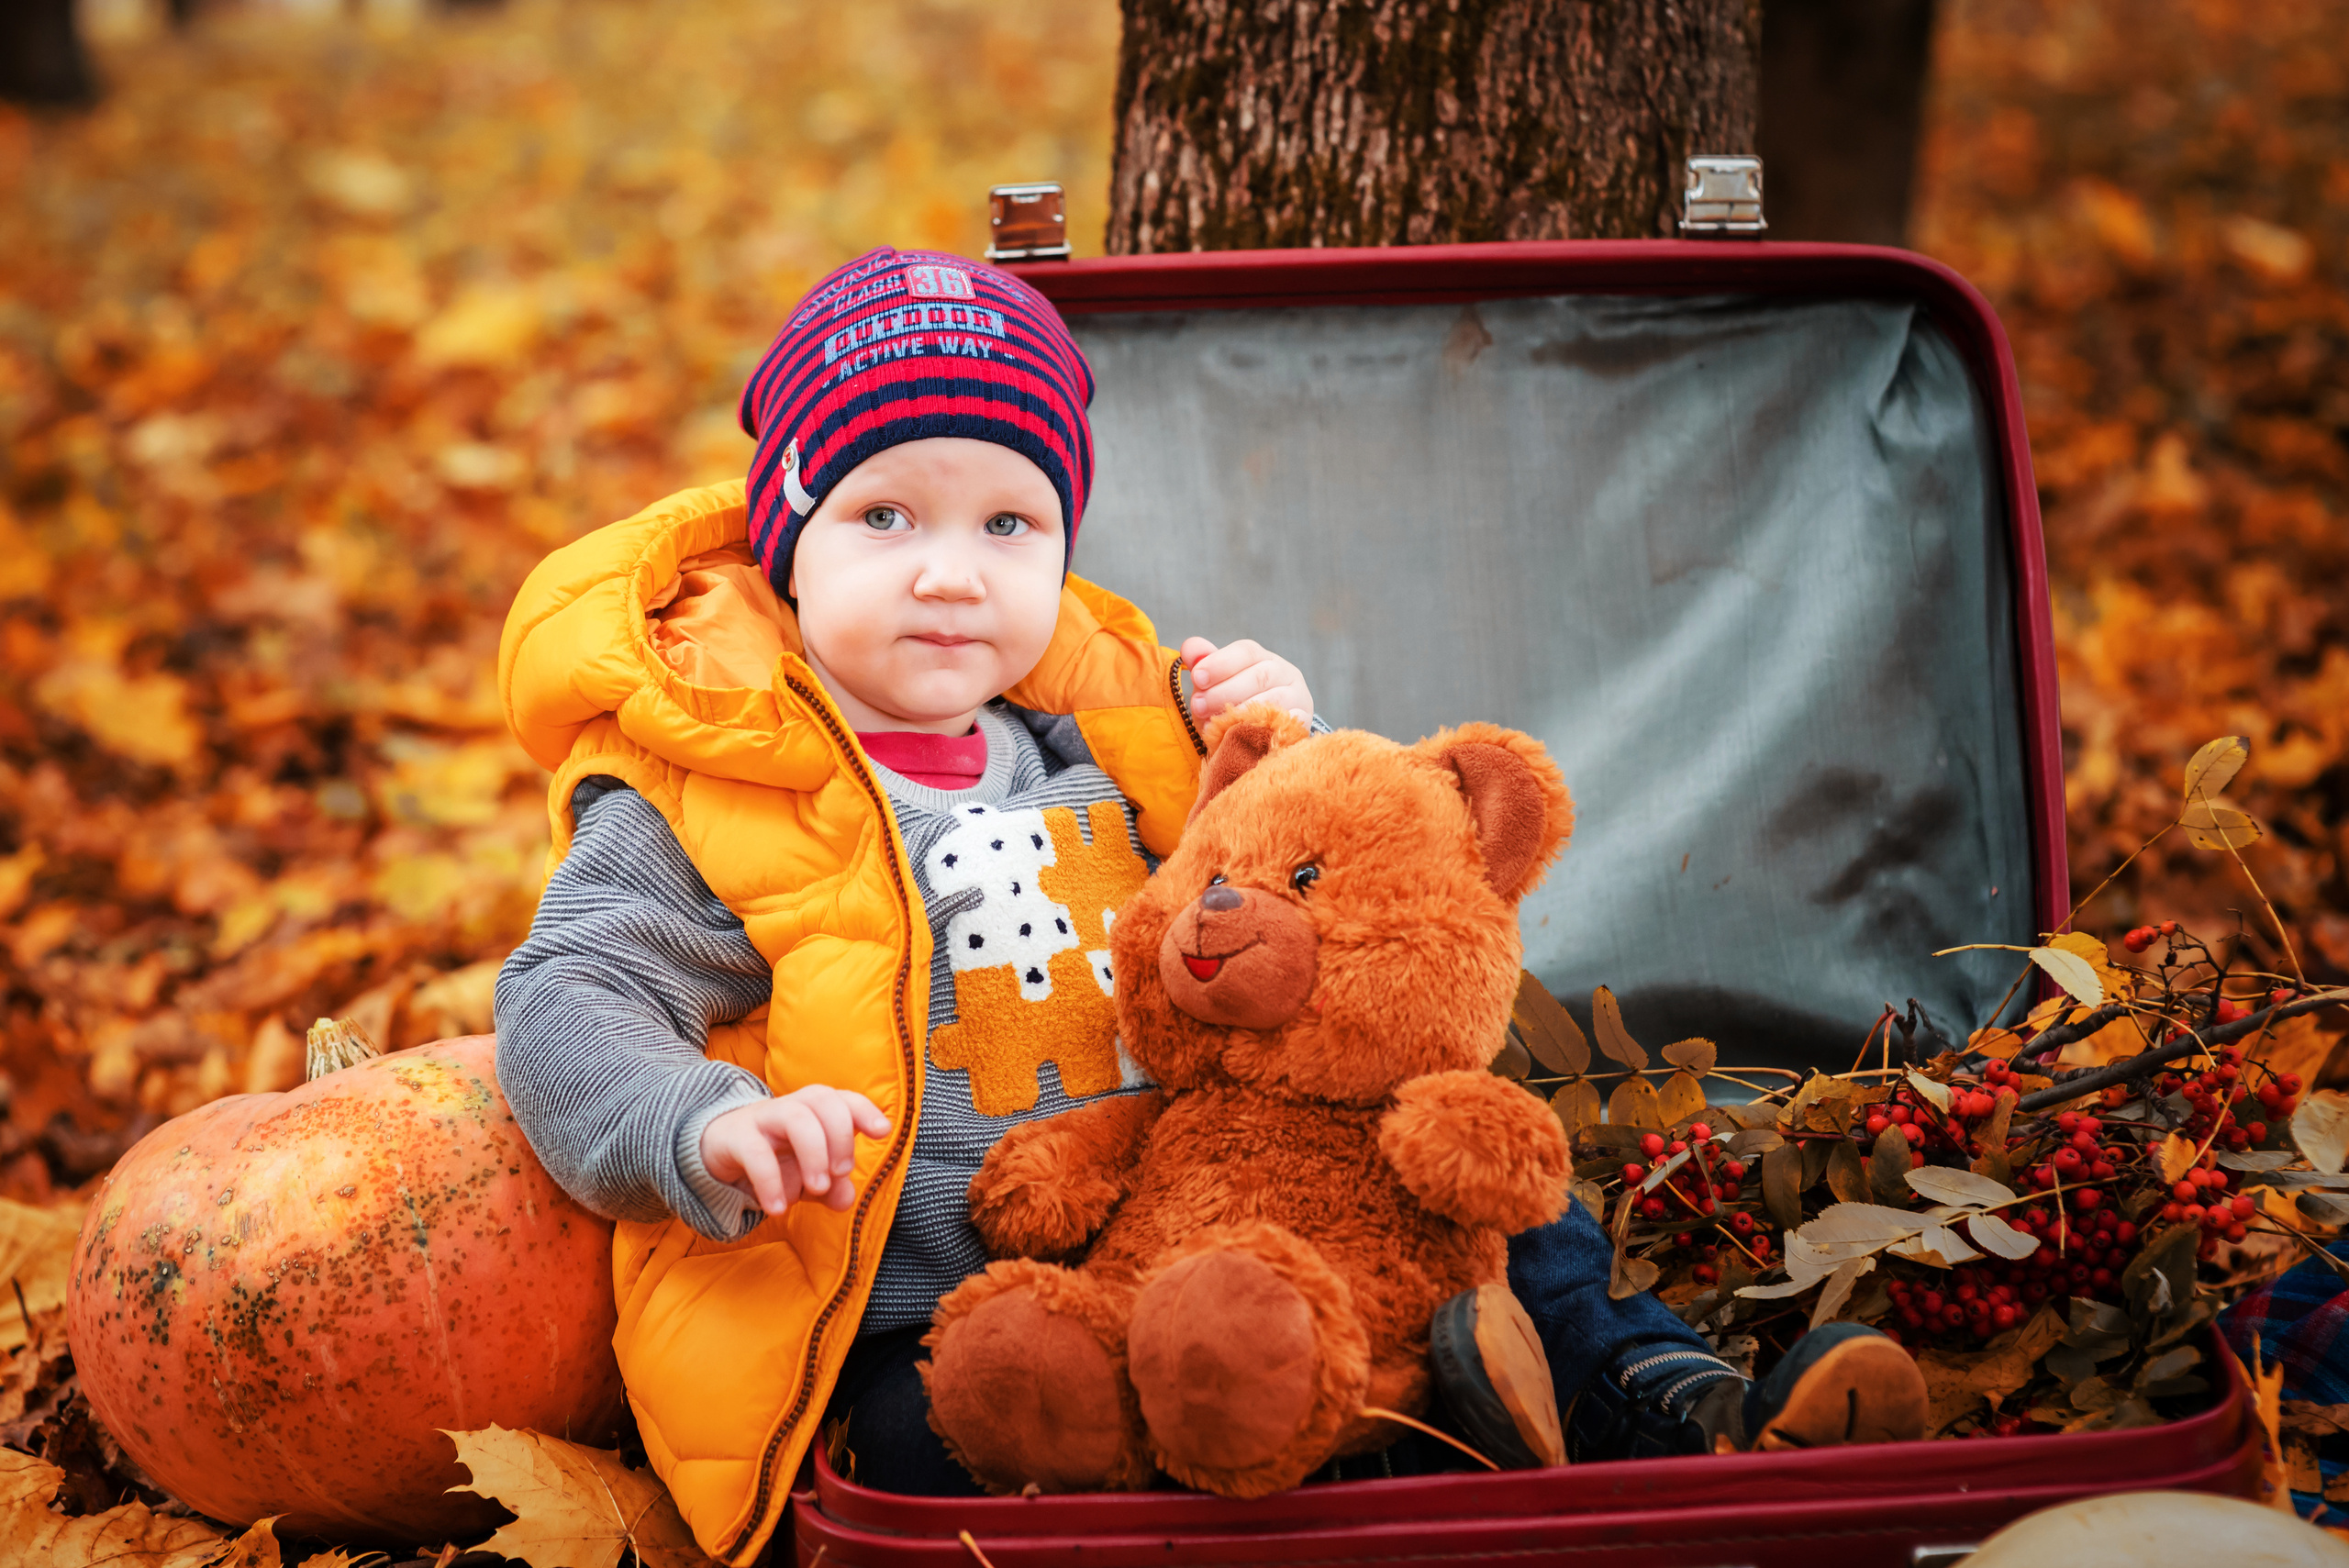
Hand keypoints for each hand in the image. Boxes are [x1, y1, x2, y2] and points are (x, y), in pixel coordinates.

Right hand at [699, 1086, 891, 1215]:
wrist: (719, 1149)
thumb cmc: (777, 1158)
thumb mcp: (807, 1176)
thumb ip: (831, 1187)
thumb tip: (845, 1199)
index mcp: (816, 1111)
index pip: (844, 1099)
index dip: (865, 1110)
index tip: (882, 1132)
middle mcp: (793, 1107)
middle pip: (823, 1100)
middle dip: (840, 1135)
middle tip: (841, 1172)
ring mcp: (764, 1118)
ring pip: (795, 1117)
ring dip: (813, 1153)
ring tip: (817, 1189)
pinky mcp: (736, 1136)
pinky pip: (755, 1152)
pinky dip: (770, 1182)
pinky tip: (778, 1209)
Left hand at [1180, 636, 1313, 727]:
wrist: (1260, 738)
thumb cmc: (1234, 704)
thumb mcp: (1216, 684)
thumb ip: (1203, 664)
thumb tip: (1190, 647)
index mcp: (1263, 657)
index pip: (1246, 651)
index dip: (1220, 663)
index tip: (1197, 677)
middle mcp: (1286, 673)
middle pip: (1260, 676)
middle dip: (1225, 691)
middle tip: (1198, 706)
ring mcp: (1299, 699)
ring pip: (1273, 701)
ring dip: (1239, 712)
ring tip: (1212, 723)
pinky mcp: (1303, 725)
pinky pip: (1283, 726)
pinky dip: (1259, 731)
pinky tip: (1236, 736)